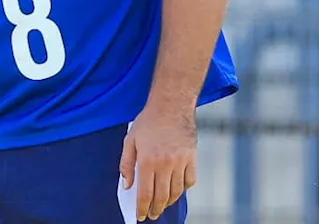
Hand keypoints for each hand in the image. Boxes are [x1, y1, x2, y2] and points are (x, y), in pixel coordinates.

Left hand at [119, 104, 197, 221]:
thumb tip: (127, 185)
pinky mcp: (192, 158)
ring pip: (176, 191)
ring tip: (162, 205)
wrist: (171, 105)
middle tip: (151, 215)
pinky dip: (183, 189)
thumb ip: (126, 164)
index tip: (140, 216)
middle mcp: (165, 164)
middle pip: (161, 196)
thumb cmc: (148, 121)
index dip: (142, 208)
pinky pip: (190, 181)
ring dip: (169, 202)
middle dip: (155, 209)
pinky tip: (176, 190)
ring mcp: (180, 162)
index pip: (145, 193)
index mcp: (147, 160)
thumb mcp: (130, 140)